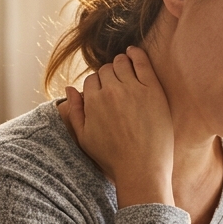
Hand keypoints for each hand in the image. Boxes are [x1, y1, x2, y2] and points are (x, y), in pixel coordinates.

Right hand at [61, 46, 174, 207]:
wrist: (141, 170)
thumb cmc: (112, 158)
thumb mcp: (84, 138)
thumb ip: (74, 112)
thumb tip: (69, 88)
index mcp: (92, 101)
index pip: (91, 80)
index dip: (97, 86)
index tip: (104, 93)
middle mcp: (111, 91)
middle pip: (106, 70)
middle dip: (109, 76)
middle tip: (116, 85)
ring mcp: (133, 89)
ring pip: (121, 63)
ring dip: (120, 64)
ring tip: (125, 71)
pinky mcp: (153, 90)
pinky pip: (142, 62)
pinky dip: (136, 54)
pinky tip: (133, 53)